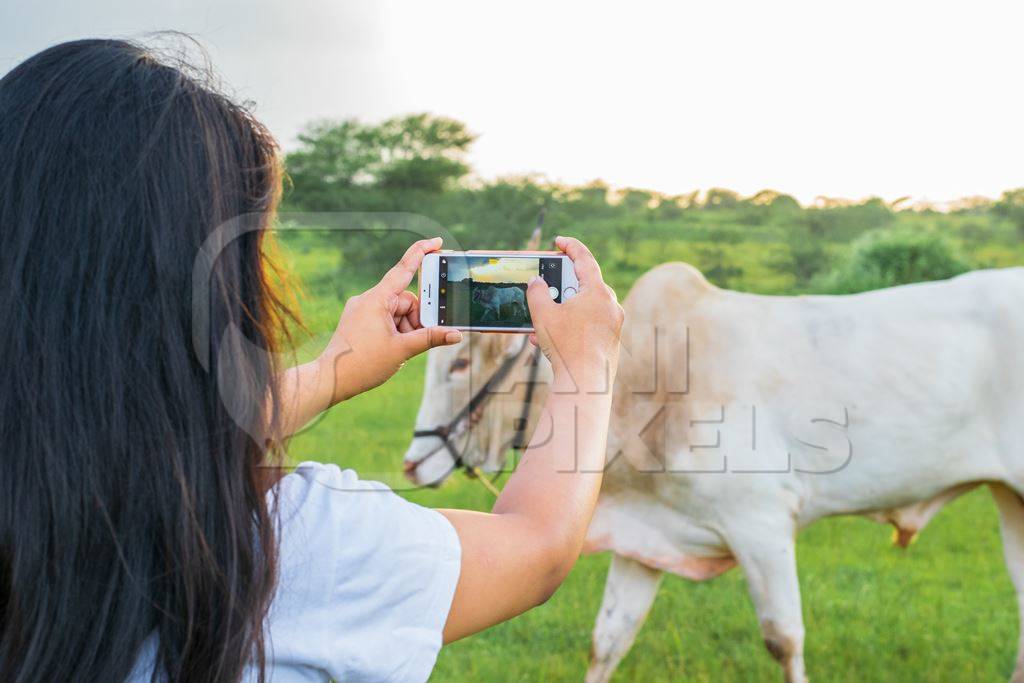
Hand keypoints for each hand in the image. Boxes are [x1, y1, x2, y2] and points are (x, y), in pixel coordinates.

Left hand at [318, 238, 462, 402]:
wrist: (331, 380)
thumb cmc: (362, 364)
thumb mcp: (402, 350)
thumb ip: (431, 338)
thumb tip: (455, 334)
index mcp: (377, 299)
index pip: (403, 269)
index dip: (421, 253)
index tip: (436, 242)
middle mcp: (368, 300)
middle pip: (406, 300)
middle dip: (416, 319)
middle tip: (419, 337)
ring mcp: (362, 310)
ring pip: (397, 312)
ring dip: (406, 328)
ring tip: (401, 349)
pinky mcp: (359, 321)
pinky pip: (385, 319)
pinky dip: (395, 331)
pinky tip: (393, 348)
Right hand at [526, 236, 623, 391]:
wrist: (585, 383)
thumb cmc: (566, 346)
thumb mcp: (543, 314)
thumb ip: (536, 292)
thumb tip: (536, 282)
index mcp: (597, 292)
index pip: (585, 259)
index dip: (570, 246)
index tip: (559, 242)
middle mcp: (610, 305)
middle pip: (584, 285)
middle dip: (562, 287)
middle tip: (547, 286)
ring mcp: (613, 324)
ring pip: (585, 308)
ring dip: (562, 312)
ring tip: (541, 323)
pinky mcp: (611, 341)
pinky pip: (589, 326)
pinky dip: (571, 327)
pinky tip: (550, 341)